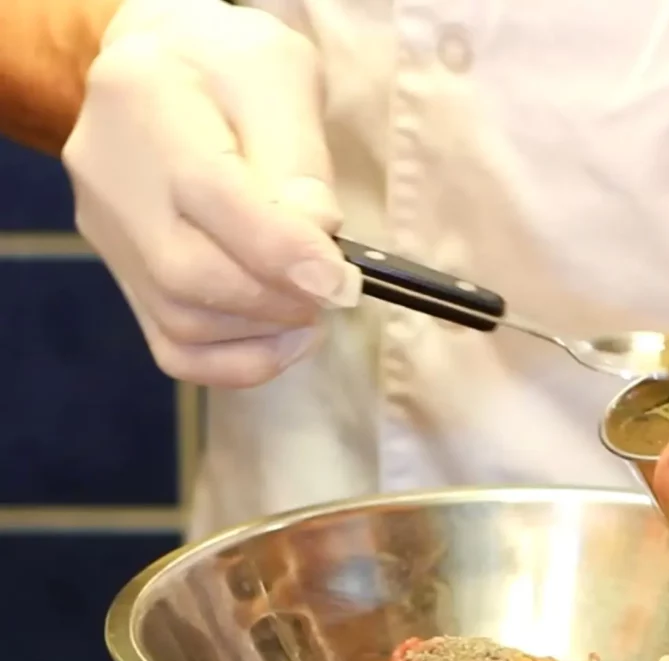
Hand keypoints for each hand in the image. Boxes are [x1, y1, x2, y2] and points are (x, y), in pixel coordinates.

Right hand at [63, 0, 358, 387]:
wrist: (165, 75)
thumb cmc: (232, 71)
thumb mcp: (280, 77)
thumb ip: (300, 158)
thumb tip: (317, 244)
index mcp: (144, 100)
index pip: (208, 195)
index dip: (281, 252)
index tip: (340, 281)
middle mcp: (109, 176)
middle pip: (189, 275)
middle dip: (280, 298)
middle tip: (332, 290)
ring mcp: (109, 236)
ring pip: (184, 323)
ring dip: (267, 330)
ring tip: (312, 304)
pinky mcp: (126, 279)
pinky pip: (177, 352)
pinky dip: (240, 362)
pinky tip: (284, 339)